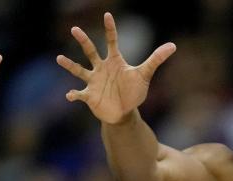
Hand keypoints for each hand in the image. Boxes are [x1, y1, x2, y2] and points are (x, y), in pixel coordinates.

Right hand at [57, 12, 175, 123]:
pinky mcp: (90, 96)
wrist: (124, 112)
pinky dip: (74, 94)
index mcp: (114, 61)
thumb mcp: (144, 75)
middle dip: (83, 40)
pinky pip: (80, 94)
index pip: (112, 41)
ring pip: (79, 70)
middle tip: (75, 29)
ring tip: (59, 58)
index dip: (110, 29)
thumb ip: (156, 59)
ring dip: (70, 65)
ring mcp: (94, 81)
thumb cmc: (133, 92)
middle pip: (91, 51)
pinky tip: (69, 95)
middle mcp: (101, 68)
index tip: (108, 15)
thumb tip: (173, 46)